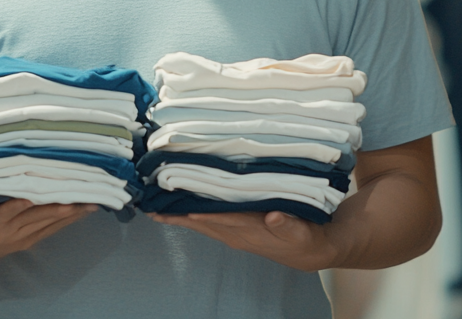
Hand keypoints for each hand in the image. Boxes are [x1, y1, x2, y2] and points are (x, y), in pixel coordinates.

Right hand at [0, 199, 96, 262]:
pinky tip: (83, 210)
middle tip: (78, 195)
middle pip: (36, 217)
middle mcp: (9, 233)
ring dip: (70, 213)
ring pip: (48, 223)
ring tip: (90, 202)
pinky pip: (51, 228)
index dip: (18, 206)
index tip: (29, 197)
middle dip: (58, 206)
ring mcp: (21, 237)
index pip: (5, 212)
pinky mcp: (29, 240)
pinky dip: (68, 219)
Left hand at [151, 211, 337, 271]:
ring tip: (157, 211)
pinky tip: (179, 213)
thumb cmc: (303, 237)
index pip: (225, 220)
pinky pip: (207, 224)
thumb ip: (287, 223)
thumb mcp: (301, 230)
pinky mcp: (234, 231)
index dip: (206, 215)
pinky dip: (191, 218)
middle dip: (179, 217)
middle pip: (203, 224)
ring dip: (180, 218)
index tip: (187, 210)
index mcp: (252, 230)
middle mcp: (237, 233)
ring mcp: (234, 234)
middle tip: (154, 209)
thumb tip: (273, 217)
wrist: (307, 251)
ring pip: (201, 224)